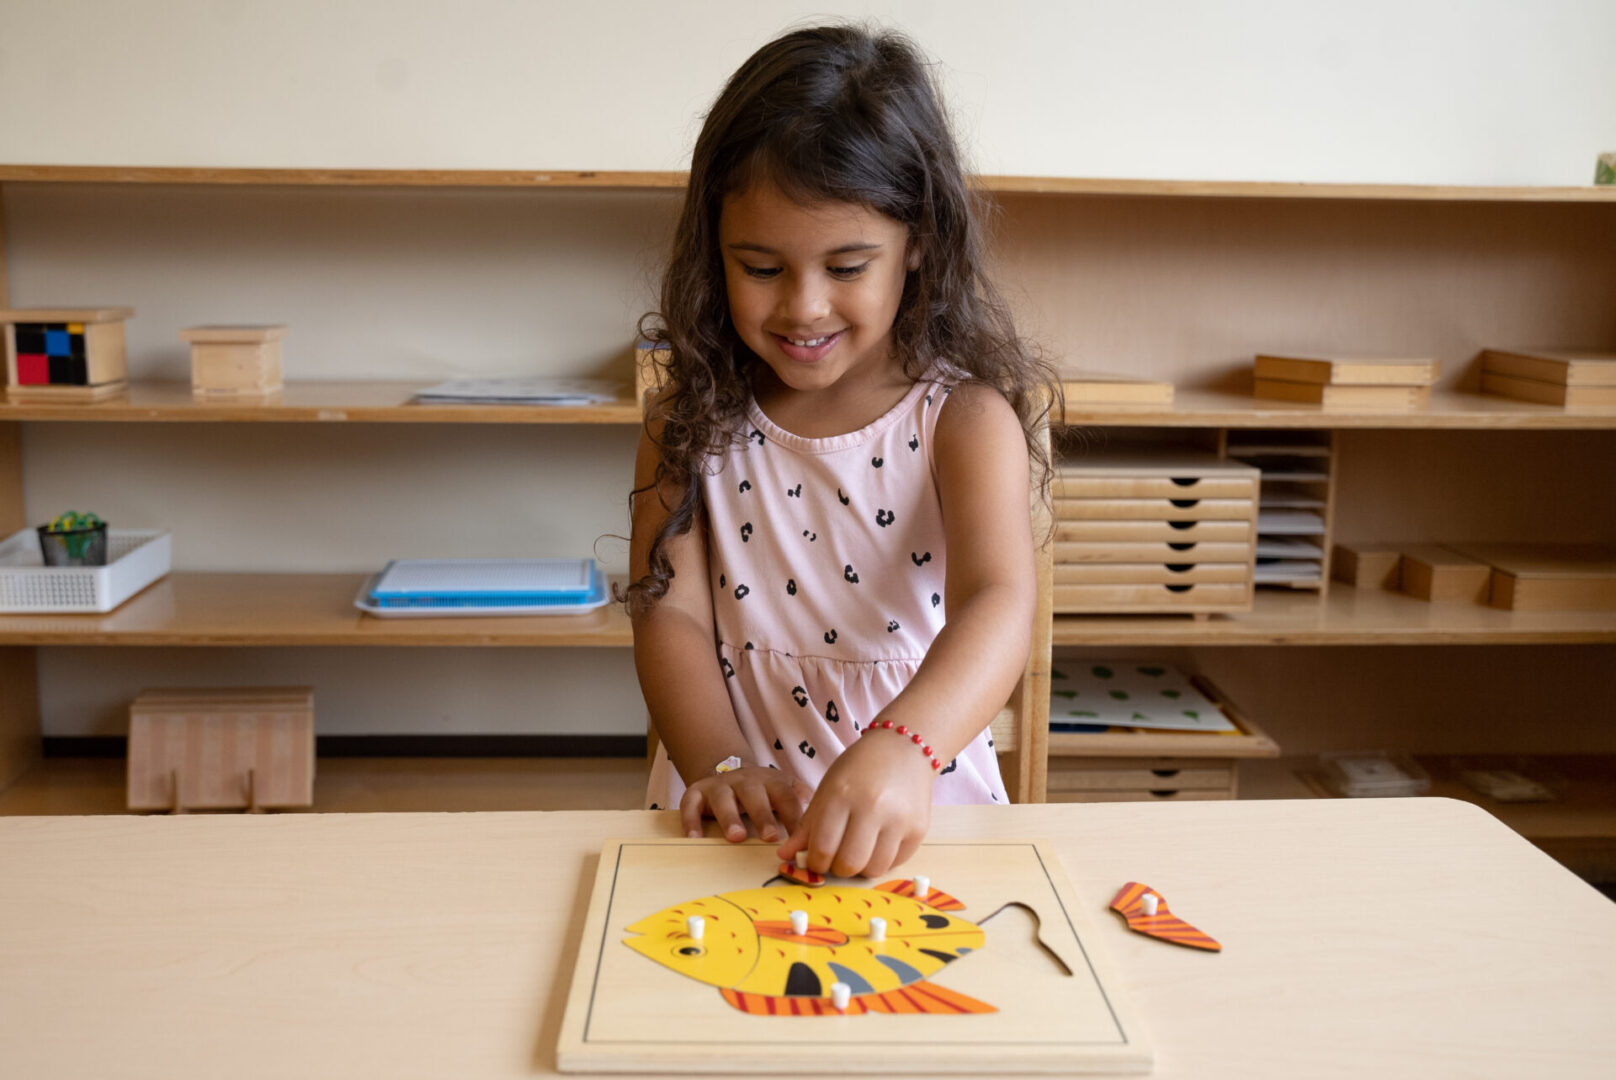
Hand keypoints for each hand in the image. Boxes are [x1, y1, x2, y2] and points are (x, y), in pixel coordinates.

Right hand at [680, 766, 810, 843]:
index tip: (800, 836)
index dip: (793, 815)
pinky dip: (692, 820)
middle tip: (770, 836)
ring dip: (730, 817)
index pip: (785, 796)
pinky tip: (695, 838)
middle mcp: (745, 781)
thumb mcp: (784, 790)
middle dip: (763, 815)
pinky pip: (690, 805)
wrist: (725, 770)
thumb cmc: (762, 792)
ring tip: (737, 837)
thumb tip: (821, 822)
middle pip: (754, 795)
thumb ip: (800, 802)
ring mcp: (719, 786)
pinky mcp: (695, 792)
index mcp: (771, 782)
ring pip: (723, 798)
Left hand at [776, 731, 933, 877]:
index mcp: (842, 794)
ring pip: (874, 869)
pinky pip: (895, 863)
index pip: (823, 847)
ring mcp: (899, 819)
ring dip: (861, 868)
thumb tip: (784, 856)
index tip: (816, 860)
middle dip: (837, 869)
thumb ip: (807, 825)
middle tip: (836, 859)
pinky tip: (877, 843)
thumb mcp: (827, 789)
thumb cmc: (859, 768)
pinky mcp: (919, 829)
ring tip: (858, 850)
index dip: (815, 862)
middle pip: (849, 864)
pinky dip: (882, 860)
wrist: (903, 748)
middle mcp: (873, 807)